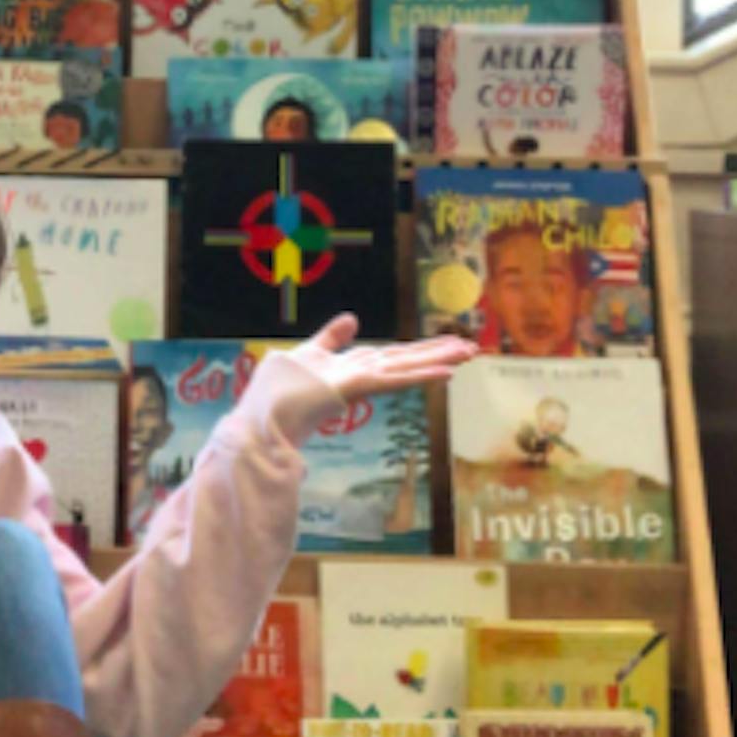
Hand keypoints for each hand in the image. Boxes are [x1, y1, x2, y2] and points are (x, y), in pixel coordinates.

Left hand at [292, 313, 477, 402]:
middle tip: (472, 348)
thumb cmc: (281, 392)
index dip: (420, 347)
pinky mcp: (356, 387)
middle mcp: (362, 374)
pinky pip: (393, 379)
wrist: (264, 418)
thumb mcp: (308, 353)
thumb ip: (332, 338)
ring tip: (469, 353)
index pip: (393, 354)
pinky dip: (420, 376)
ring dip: (438, 359)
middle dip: (438, 352)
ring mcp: (361, 381)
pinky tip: (446, 372)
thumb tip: (353, 318)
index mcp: (354, 367)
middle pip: (406, 358)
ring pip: (406, 366)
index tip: (448, 342)